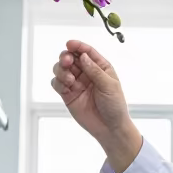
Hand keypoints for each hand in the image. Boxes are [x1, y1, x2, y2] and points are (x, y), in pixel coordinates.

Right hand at [52, 40, 142, 172]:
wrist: (110, 128)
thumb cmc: (115, 106)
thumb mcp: (109, 85)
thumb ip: (95, 70)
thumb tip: (83, 56)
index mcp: (100, 67)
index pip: (87, 52)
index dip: (77, 46)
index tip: (70, 44)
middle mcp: (87, 73)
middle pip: (71, 58)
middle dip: (66, 57)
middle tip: (67, 61)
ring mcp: (76, 84)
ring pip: (61, 69)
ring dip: (61, 69)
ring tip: (69, 78)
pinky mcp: (68, 95)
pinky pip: (58, 84)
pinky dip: (58, 82)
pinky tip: (66, 86)